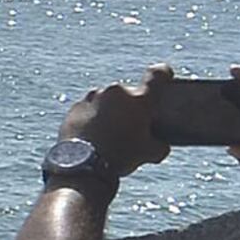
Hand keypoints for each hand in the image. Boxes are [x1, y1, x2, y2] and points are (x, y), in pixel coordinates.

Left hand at [58, 66, 178, 176]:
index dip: (163, 73)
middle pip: (128, 94)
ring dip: (110, 111)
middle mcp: (115, 92)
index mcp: (139, 99)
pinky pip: (88, 109)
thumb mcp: (150, 154)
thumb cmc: (121, 157)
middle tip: (130, 125)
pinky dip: (92, 118)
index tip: (165, 74)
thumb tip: (161, 145)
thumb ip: (159, 144)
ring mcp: (92, 98)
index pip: (157, 75)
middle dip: (130, 106)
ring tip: (109, 133)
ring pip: (106, 100)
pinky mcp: (75, 107)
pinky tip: (93, 135)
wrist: (83, 165)